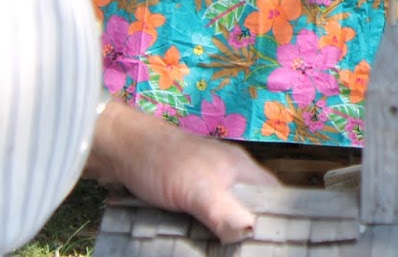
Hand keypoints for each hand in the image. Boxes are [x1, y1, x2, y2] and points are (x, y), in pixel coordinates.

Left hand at [90, 102, 278, 241]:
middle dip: (245, 228)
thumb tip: (250, 232)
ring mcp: (202, 185)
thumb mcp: (199, 190)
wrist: (120, 150)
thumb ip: (226, 211)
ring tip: (217, 250)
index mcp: (241, 169)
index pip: (272, 193)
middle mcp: (226, 175)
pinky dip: (196, 231)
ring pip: (221, 214)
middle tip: (242, 250)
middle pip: (247, 206)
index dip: (278, 215)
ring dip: (217, 233)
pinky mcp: (181, 194)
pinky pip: (198, 217)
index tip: (273, 239)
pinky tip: (191, 242)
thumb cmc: (164, 162)